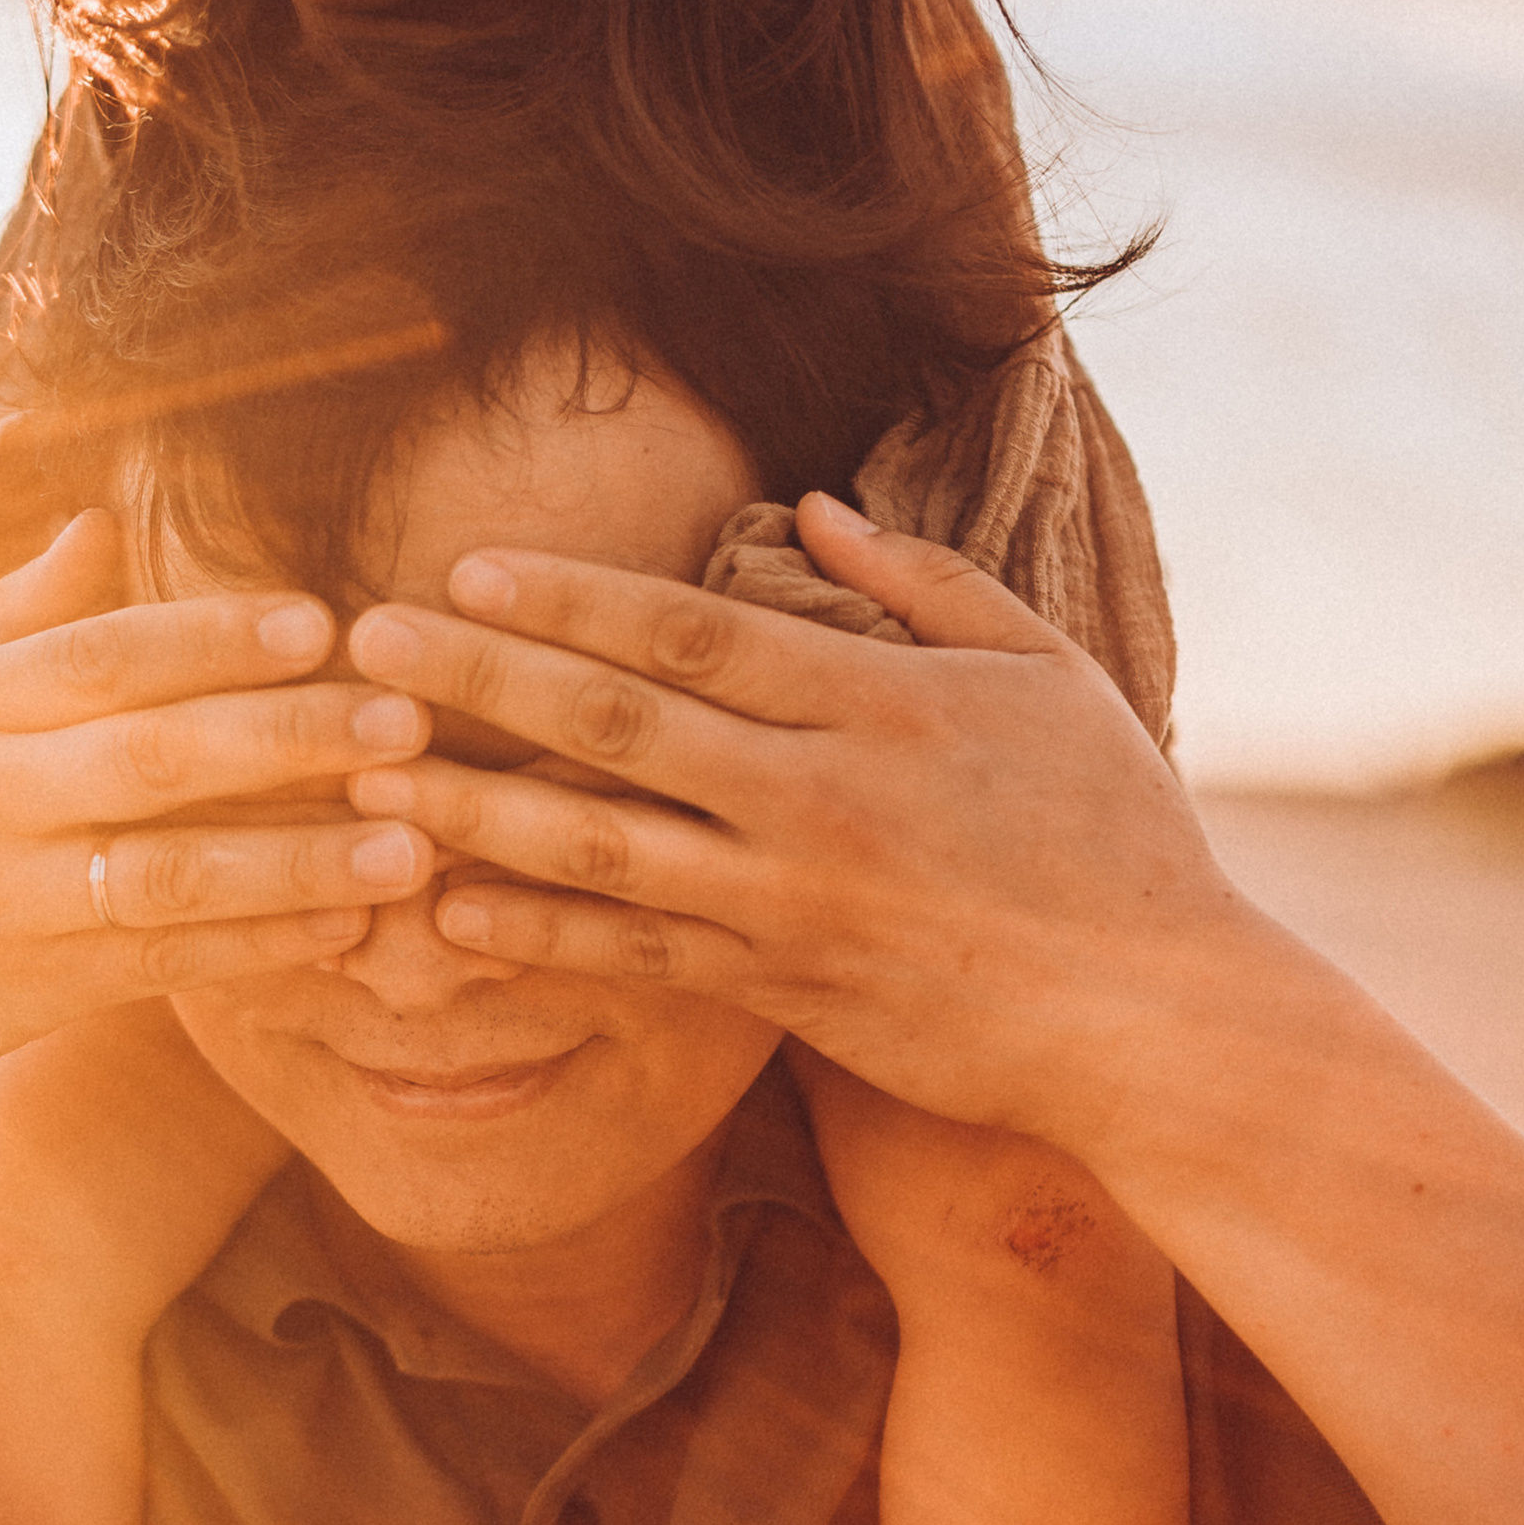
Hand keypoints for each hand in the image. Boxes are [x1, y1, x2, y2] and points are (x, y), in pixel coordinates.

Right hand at [0, 511, 432, 1122]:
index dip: (215, 637)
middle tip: (407, 720)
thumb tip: (105, 527)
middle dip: (292, 736)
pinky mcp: (21, 994)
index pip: (101, 655)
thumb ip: (4, 618)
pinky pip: (164, 965)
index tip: (320, 623)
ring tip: (411, 842)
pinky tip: (342, 931)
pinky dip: (258, 949)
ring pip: (175, 873)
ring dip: (302, 860)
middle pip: (157, 755)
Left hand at [339, 497, 1253, 1151]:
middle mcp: (819, 797)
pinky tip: (449, 910)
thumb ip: (923, 583)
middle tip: (367, 643)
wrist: (1156, 1017)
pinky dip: (538, 933)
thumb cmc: (1114, 834)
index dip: (568, 596)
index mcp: (880, 700)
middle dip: (482, 675)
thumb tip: (812, 506)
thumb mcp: (1043, 674)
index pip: (690, 631)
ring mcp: (795, 902)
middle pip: (616, 723)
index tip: (466, 566)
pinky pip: (636, 957)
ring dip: (475, 807)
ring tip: (368, 777)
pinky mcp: (786, 991)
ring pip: (601, 846)